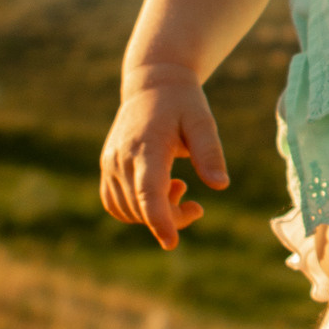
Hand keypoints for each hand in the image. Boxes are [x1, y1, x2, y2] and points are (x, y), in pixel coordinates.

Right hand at [100, 73, 227, 250]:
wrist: (152, 85)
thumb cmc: (182, 104)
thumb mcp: (203, 122)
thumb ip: (210, 153)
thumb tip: (220, 185)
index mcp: (147, 147)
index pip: (148, 193)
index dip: (160, 220)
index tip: (172, 243)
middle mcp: (122, 158)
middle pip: (142, 208)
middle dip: (171, 219)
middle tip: (196, 207)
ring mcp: (110, 164)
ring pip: (127, 211)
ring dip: (155, 214)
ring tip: (178, 188)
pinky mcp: (107, 168)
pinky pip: (115, 204)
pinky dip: (137, 210)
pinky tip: (160, 191)